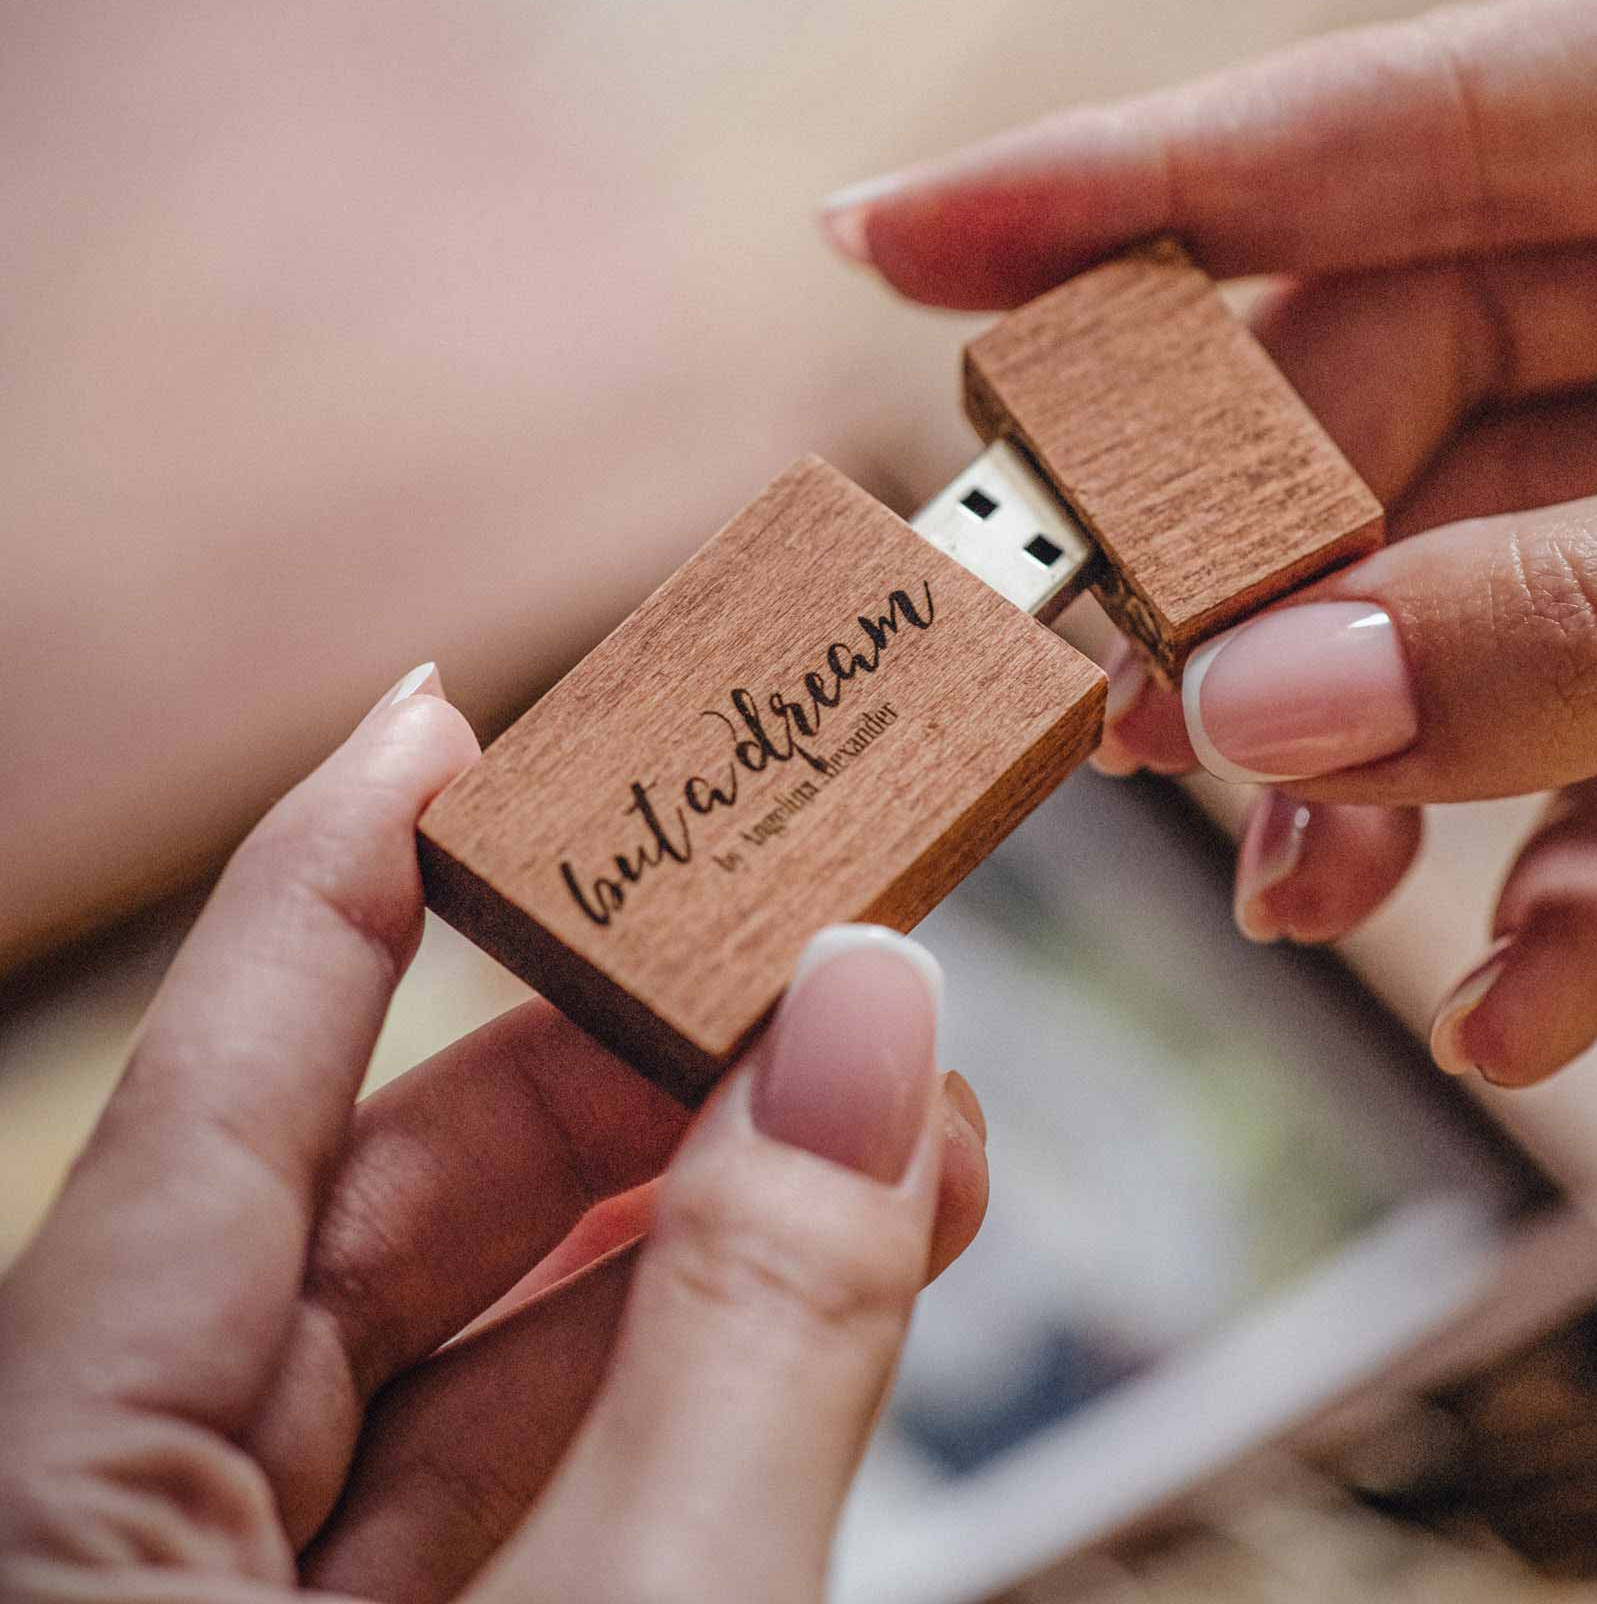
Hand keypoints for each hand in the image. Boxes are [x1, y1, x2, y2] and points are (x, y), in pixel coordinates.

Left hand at [0, 667, 986, 1601]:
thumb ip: (753, 1334)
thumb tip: (867, 1021)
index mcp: (64, 1506)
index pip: (209, 1096)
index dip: (338, 873)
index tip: (449, 715)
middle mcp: (113, 1542)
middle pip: (366, 1218)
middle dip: (615, 1074)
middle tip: (805, 966)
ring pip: (453, 1362)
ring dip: (682, 1234)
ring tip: (876, 1133)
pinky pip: (495, 1488)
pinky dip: (660, 1382)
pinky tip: (801, 1297)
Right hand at [821, 0, 1596, 1086]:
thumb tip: (1257, 706)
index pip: (1386, 124)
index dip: (1116, 187)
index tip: (881, 243)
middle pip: (1401, 395)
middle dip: (1249, 563)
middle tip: (1106, 702)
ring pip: (1488, 598)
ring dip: (1382, 762)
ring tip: (1289, 893)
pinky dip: (1578, 891)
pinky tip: (1528, 1011)